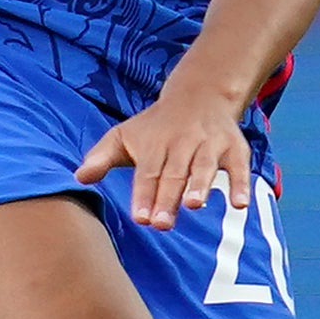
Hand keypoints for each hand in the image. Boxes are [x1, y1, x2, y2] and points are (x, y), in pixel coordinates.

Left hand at [78, 76, 252, 227]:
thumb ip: (101, 157)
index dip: (144, 196)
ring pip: (204, 167)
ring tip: (194, 204)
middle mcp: (182, 144)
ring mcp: (209, 146)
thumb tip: (78, 178)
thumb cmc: (156, 126)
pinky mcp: (234, 149)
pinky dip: (241, 184)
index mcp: (154, 146)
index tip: (141, 218)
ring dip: (200, 185)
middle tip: (162, 224)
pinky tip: (239, 203)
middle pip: (174, 175)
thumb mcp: (124, 135)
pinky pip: (240, 168)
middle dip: (168, 199)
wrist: (200, 94)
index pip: (147, 174)